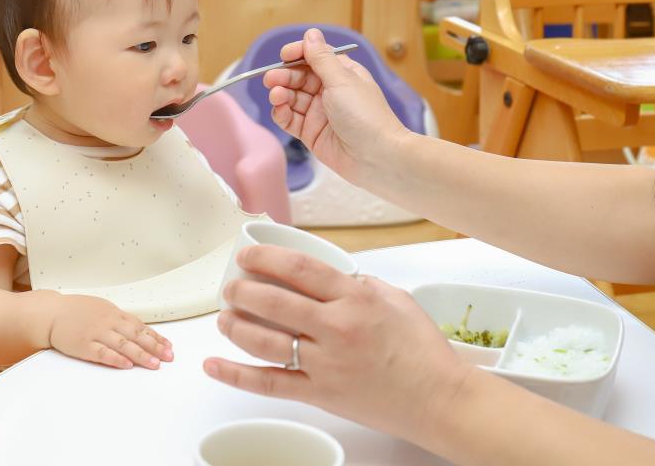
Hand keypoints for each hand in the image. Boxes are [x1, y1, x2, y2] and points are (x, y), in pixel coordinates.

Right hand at [48, 294, 173, 369]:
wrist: (51, 313)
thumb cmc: (76, 312)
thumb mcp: (102, 308)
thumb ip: (119, 319)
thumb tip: (139, 330)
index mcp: (114, 313)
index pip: (140, 326)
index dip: (156, 337)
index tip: (169, 346)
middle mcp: (108, 322)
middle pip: (136, 335)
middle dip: (155, 347)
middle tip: (169, 357)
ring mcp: (96, 333)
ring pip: (123, 344)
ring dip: (140, 355)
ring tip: (154, 363)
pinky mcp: (84, 345)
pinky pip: (102, 353)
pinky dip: (116, 358)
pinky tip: (127, 365)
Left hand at [203, 245, 469, 445]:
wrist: (440, 399)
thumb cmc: (423, 351)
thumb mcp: (395, 299)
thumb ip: (358, 284)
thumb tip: (327, 276)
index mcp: (355, 299)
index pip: (298, 269)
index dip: (265, 258)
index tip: (247, 255)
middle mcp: (336, 329)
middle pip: (273, 302)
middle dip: (243, 290)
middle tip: (230, 287)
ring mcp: (326, 363)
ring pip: (265, 341)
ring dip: (236, 325)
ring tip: (223, 316)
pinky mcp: (320, 393)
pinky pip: (270, 382)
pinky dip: (236, 375)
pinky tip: (214, 364)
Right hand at [262, 28, 407, 186]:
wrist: (377, 157)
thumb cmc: (365, 115)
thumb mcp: (342, 80)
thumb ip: (321, 59)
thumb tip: (311, 33)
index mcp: (342, 74)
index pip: (315, 57)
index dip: (298, 54)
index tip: (284, 55)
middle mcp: (330, 91)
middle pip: (299, 77)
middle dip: (284, 76)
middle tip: (271, 78)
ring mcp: (319, 113)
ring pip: (292, 98)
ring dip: (280, 94)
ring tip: (277, 96)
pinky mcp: (311, 133)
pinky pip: (290, 120)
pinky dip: (282, 114)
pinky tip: (280, 110)